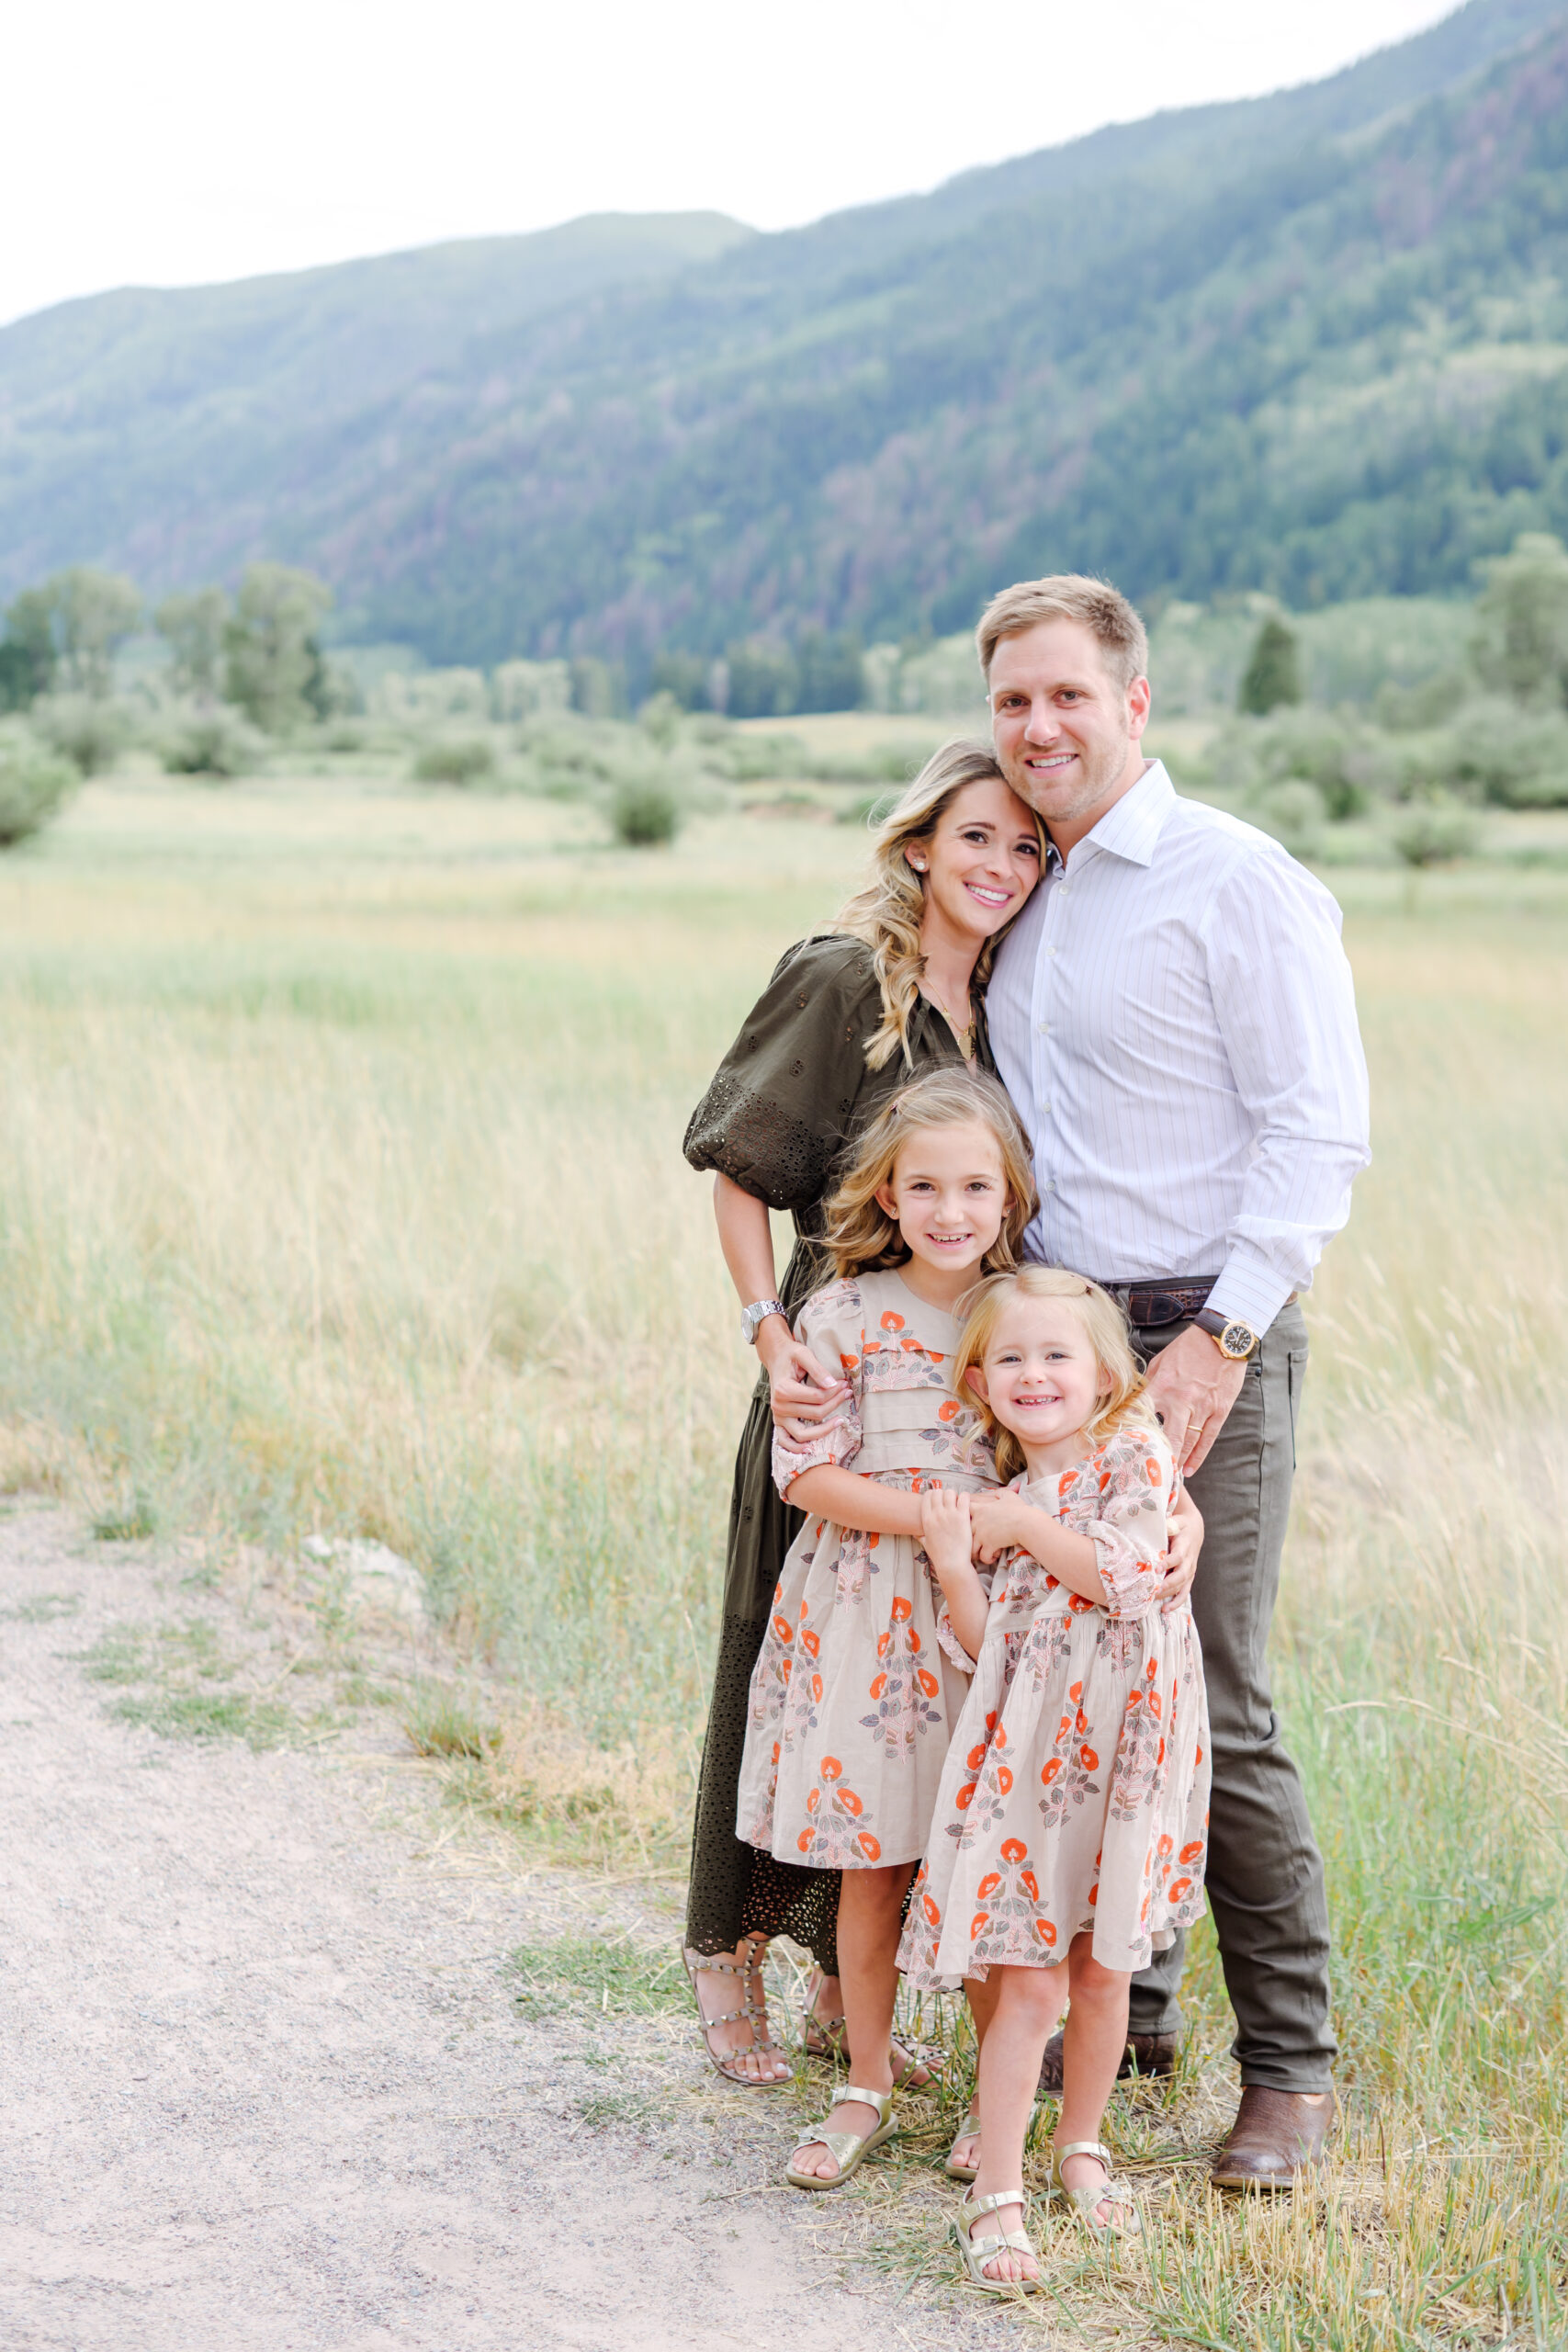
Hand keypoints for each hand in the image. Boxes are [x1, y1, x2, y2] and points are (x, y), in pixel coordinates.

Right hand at [761, 1325, 849, 1450]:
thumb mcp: (804, 1354)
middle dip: (835, 1404)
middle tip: (847, 1393)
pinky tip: (811, 1448)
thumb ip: (818, 1369)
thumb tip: (833, 1384)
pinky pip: (786, 1442)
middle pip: (815, 1414)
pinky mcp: (779, 1422)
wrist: (776, 1357)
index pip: (817, 1398)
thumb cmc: (791, 1355)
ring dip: (824, 1430)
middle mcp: (778, 1406)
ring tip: (841, 1421)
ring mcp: (778, 1416)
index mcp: (783, 1389)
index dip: (834, 1392)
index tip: (845, 1384)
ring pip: (803, 1434)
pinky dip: (797, 1448)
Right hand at [919, 1485, 972, 1576]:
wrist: (952, 1564)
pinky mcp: (962, 1518)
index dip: (933, 1495)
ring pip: (950, 1492)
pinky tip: (966, 1505)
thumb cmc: (939, 1556)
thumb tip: (916, 1533)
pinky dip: (965, 1498)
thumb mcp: (926, 1544)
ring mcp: (950, 1515)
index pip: (927, 1495)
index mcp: (926, 1519)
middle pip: (938, 1491)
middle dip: (944, 1495)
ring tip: (958, 1504)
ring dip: (954, 1496)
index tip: (939, 1501)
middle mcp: (937, 1515)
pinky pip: (964, 1497)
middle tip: (949, 1503)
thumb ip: (920, 1535)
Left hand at [968, 1489, 1024, 1564]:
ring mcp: (982, 1534)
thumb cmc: (1019, 1509)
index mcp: (981, 1509)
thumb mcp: (1008, 1496)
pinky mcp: (989, 1545)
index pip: (963, 1510)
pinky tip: (993, 1556)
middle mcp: (978, 1521)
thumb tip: (996, 1492)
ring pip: (971, 1547)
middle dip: (968, 1538)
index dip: (964, 1515)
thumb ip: (998, 1493)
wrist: (1026, 1523)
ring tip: (983, 1552)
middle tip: (975, 1542)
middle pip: (964, 1531)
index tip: (968, 1521)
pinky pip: (982, 1556)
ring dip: (977, 1551)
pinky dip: (987, 1558)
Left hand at [1141, 1326, 1247, 1472]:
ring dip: (1177, 1461)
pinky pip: (1208, 1438)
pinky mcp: (1219, 1410)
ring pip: (1187, 1441)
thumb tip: (1134, 1399)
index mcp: (1162, 1386)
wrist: (1222, 1338)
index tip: (1121, 1448)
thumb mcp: (1161, 1361)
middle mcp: (1180, 1400)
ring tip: (1168, 1476)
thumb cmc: (1189, 1348)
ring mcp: (1202, 1407)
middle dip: (1157, 1456)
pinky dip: (1198, 1456)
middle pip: (1166, 1436)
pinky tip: (1189, 1468)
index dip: (1130, 1431)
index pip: (1140, 1413)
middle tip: (1148, 1473)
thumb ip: (1148, 1382)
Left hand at [1160, 1483, 1203, 1607]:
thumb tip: (1153, 1528)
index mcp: (1185, 1546)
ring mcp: (1190, 1571)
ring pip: (1181, 1586)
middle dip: (1167, 1584)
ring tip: (1155, 1602)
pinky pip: (1184, 1593)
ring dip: (1169, 1595)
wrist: (1194, 1529)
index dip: (1167, 1563)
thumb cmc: (1179, 1524)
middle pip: (1180, 1575)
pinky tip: (1165, 1610)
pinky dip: (1176, 1602)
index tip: (1156, 1568)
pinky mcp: (1188, 1578)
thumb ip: (1166, 1525)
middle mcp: (1189, 1561)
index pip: (1177, 1556)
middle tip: (1154, 1590)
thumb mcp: (1174, 1520)